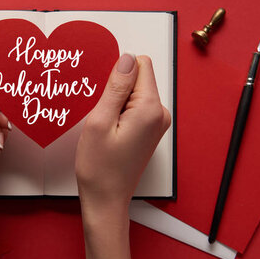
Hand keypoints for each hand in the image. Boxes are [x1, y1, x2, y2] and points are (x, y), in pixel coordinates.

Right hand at [75, 53, 170, 226]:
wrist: (106, 200)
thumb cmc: (100, 167)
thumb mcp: (100, 121)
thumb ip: (116, 87)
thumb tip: (128, 58)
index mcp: (150, 109)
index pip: (140, 65)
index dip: (117, 75)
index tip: (104, 95)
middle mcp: (160, 114)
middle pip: (138, 78)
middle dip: (116, 89)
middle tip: (100, 115)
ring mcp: (156, 123)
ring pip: (134, 93)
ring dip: (115, 102)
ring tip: (103, 125)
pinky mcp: (150, 130)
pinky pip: (134, 107)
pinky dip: (119, 113)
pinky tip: (107, 130)